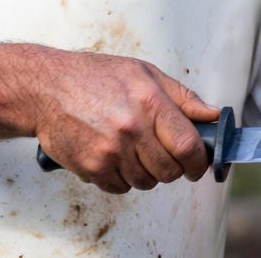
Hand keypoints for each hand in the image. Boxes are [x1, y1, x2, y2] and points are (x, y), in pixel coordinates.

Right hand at [30, 49, 220, 193]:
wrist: (46, 89)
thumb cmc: (96, 77)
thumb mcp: (145, 74)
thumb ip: (183, 97)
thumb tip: (213, 114)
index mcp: (150, 102)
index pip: (189, 145)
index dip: (200, 161)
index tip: (200, 164)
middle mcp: (132, 128)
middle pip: (170, 170)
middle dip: (175, 169)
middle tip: (167, 158)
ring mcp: (110, 150)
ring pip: (146, 182)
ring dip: (147, 173)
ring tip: (135, 152)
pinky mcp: (91, 167)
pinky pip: (120, 187)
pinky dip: (122, 178)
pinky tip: (115, 157)